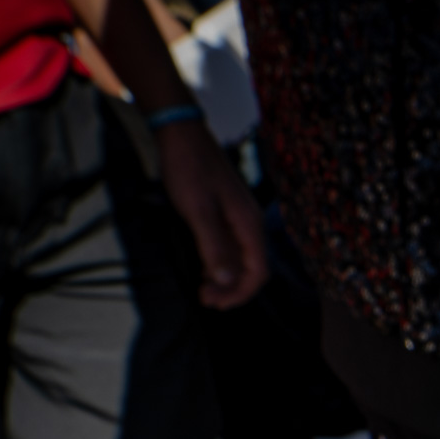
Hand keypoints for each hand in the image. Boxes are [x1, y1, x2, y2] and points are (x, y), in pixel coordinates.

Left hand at [154, 120, 266, 307]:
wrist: (181, 135)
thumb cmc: (189, 169)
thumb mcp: (198, 212)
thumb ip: (214, 247)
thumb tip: (227, 281)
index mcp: (249, 224)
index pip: (258, 271)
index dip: (240, 293)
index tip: (216, 303)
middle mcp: (250, 223)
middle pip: (252, 268)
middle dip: (232, 288)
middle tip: (205, 298)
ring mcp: (239, 217)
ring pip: (240, 258)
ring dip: (225, 277)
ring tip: (202, 287)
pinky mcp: (226, 212)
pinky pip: (230, 246)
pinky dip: (219, 262)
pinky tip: (203, 266)